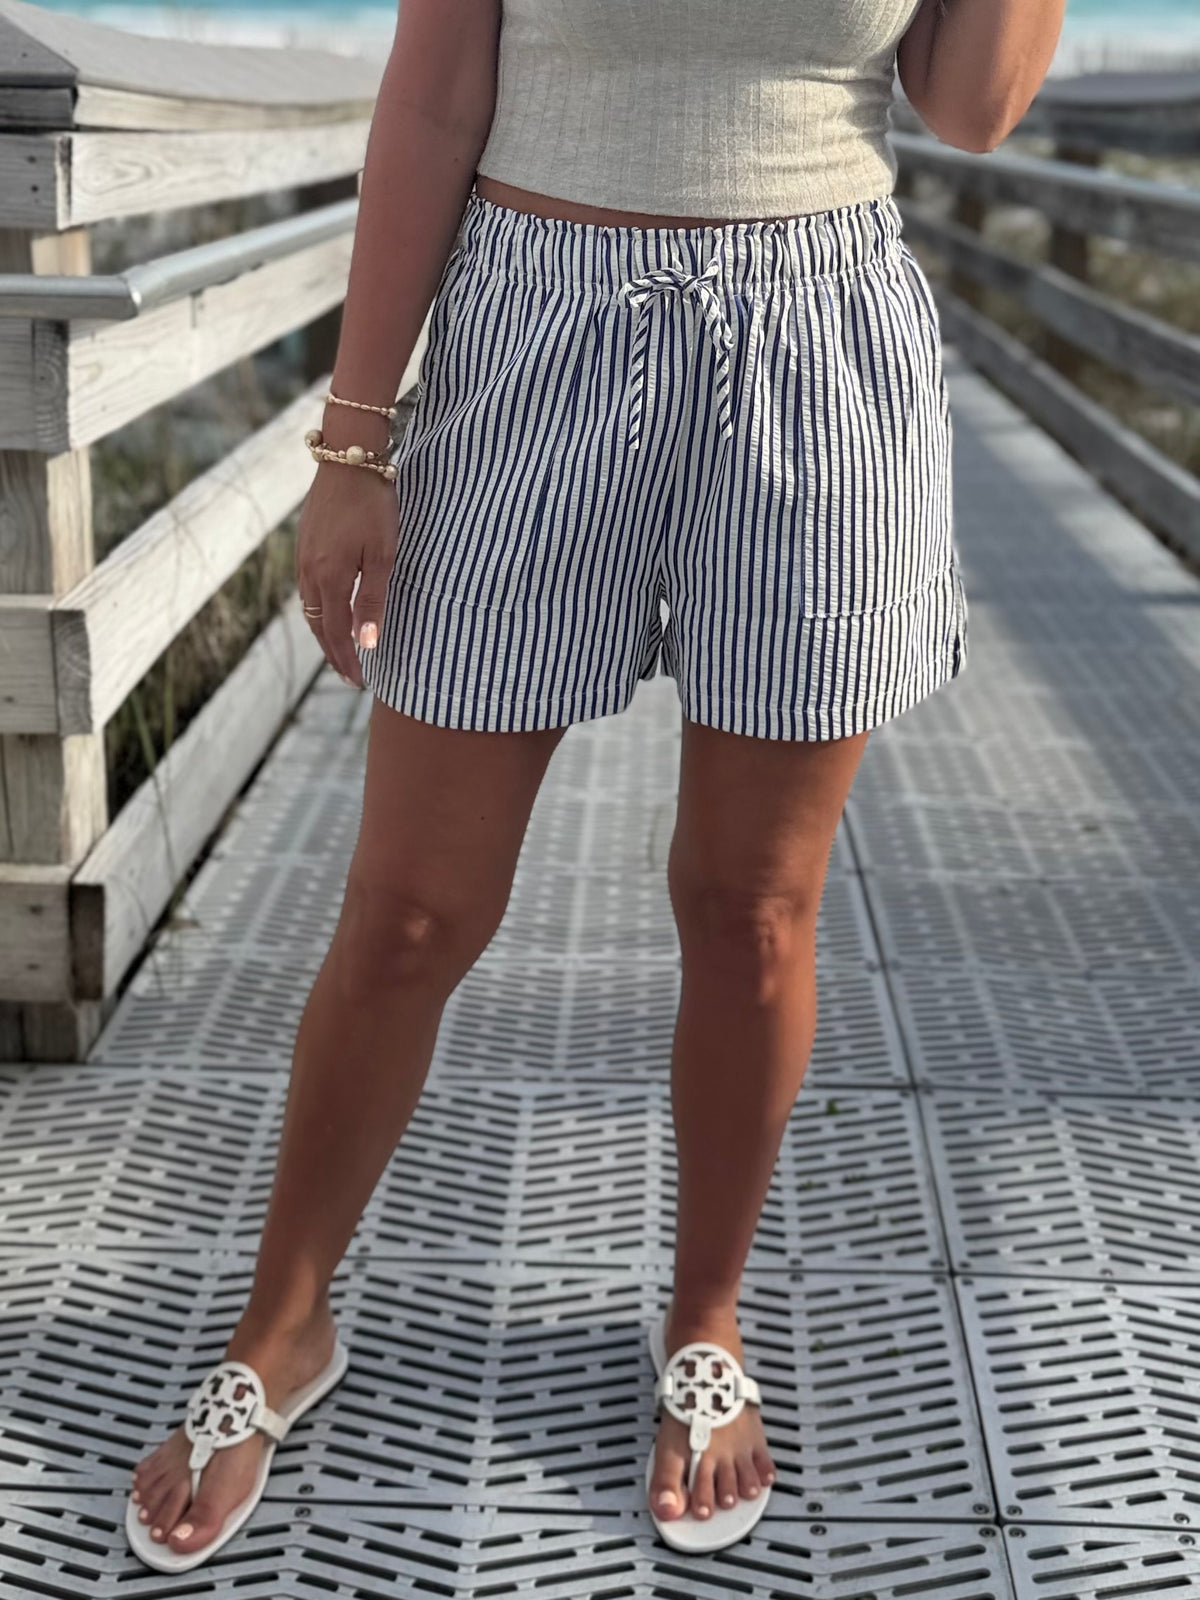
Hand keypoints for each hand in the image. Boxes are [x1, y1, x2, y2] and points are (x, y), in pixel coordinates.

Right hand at [296, 459, 397, 687]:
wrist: (349, 458)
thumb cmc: (374, 505)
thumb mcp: (383, 555)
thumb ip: (373, 600)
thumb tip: (367, 642)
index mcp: (329, 577)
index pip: (336, 632)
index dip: (347, 659)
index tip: (359, 681)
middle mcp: (309, 572)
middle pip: (318, 625)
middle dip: (334, 653)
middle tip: (350, 676)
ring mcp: (303, 557)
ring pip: (310, 608)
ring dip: (325, 633)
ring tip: (341, 651)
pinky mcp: (304, 544)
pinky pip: (307, 589)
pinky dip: (319, 610)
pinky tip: (330, 613)